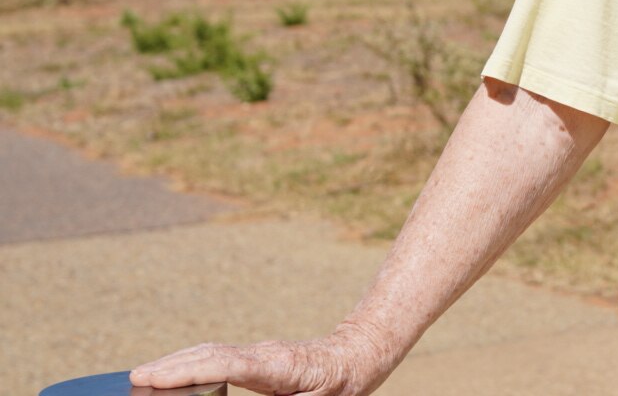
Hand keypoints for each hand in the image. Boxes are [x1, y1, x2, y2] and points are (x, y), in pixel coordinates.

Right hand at [128, 323, 395, 395]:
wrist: (359, 354)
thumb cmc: (341, 384)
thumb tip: (221, 391)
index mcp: (276, 365)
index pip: (224, 364)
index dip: (188, 371)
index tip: (152, 378)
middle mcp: (262, 354)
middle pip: (210, 355)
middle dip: (170, 367)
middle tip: (132, 380)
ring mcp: (258, 353)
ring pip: (210, 353)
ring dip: (176, 363)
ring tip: (141, 378)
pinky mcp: (256, 357)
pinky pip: (217, 357)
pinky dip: (191, 363)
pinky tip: (173, 372)